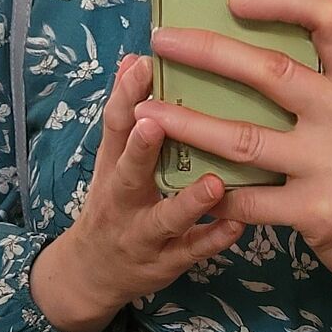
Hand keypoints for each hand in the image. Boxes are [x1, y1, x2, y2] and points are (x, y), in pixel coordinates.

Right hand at [30, 53, 243, 331]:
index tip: (142, 65)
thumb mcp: (112, 158)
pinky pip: (193, 252)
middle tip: (155, 122)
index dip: (124, 97)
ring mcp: (144, 235)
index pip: (114, 127)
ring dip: (188, 202)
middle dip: (140, 150)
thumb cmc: (115, 199)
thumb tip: (134, 58)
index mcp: (111, 166)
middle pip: (127, 175)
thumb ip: (126, 114)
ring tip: (213, 182)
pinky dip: (214, 238)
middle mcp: (122, 201)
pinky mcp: (167, 263)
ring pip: (165, 220)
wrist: (93, 273)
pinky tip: (238, 223)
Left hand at [137, 0, 331, 304]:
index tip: (235, 0)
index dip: (283, 1)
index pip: (330, 20)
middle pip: (271, 72)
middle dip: (208, 52)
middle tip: (162, 41)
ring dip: (187, 122)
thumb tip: (247, 41)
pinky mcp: (315, 213)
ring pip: (243, 138)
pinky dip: (211, 190)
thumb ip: (320, 84)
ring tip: (147, 111)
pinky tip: (182, 178)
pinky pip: (246, 197)